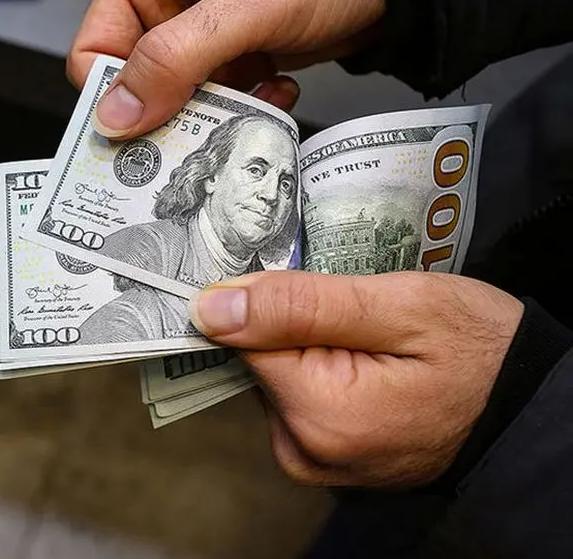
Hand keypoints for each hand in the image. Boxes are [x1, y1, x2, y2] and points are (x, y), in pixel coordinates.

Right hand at [69, 0, 385, 137]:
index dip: (111, 94)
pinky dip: (238, 105)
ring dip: (210, 111)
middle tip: (201, 126)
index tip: (140, 131)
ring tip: (252, 96)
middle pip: (130, 79)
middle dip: (167, 108)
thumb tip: (118, 112)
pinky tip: (271, 86)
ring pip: (170, 96)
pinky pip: (208, 98)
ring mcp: (196, 27)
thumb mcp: (251, 7)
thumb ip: (178, 58)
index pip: (93, 46)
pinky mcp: (225, 52)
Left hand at [188, 270, 523, 487]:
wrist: (532, 408)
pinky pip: (300, 400)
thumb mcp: (400, 306)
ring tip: (371, 334)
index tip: (310, 281)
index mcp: (316, 413)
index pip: (243, 337)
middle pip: (258, 359)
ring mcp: (316, 461)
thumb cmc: (482, 351)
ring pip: (277, 376)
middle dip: (293, 324)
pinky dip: (322, 371)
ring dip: (308, 347)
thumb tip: (210, 308)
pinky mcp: (328, 457)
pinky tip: (368, 358)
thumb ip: (300, 306)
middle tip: (359, 308)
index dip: (269, 299)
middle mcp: (303, 449)